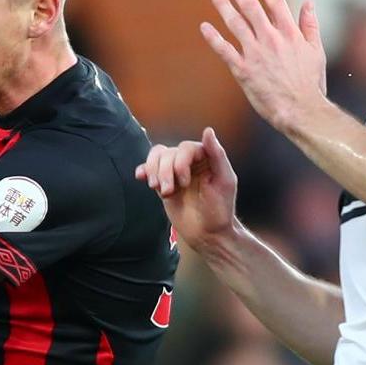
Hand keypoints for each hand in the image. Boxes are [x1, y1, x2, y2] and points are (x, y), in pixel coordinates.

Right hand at [137, 126, 239, 251]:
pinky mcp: (164, 185)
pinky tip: (141, 177)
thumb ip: (217, 155)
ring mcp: (175, 173)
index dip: (181, 162)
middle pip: (168, 152)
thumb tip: (207, 130)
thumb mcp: (224, 181)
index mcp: (206, 158)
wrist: (207, 234)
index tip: (185, 183)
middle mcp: (189, 162)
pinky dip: (143, 171)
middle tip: (169, 191)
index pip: (186, 148)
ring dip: (154, 172)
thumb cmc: (220, 209)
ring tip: (159, 189)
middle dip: (165, 171)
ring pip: (157, 157)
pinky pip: (149, 170)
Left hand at [201, 0, 326, 132]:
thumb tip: (308, 2)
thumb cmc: (310, 83)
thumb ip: (310, 25)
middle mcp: (271, 39)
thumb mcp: (315, 50)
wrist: (300, 109)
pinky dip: (213, 37)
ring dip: (223, 6)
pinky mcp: (243, 71)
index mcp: (290, 33)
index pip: (275, 2)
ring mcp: (256, 54)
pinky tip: (204, 26)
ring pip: (236, 24)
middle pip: (251, 8)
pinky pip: (225, 50)